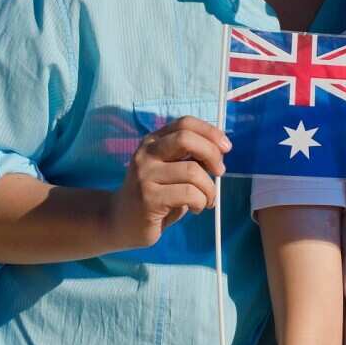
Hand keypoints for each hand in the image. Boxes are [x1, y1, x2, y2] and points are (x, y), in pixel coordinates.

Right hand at [106, 116, 230, 248]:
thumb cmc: (154, 195)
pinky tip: (197, 209)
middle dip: (212, 154)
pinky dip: (201, 202)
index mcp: (153, 141)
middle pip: (186, 139)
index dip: (210, 132)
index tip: (226, 148)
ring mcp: (145, 175)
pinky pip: (188, 194)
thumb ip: (188, 158)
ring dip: (209, 188)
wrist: (119, 221)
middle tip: (220, 172)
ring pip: (192, 171)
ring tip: (207, 200)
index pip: (185, 123)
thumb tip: (219, 152)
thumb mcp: (169, 170)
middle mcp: (146, 153)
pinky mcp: (149, 198)